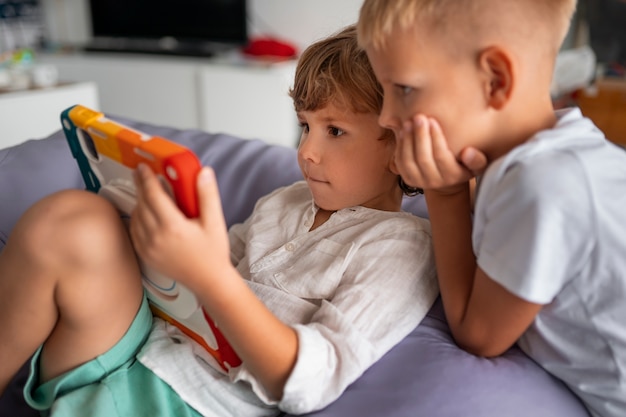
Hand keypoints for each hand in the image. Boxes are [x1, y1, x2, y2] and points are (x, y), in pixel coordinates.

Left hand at [129, 164, 230, 290]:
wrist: (209, 281)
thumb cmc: (213, 253)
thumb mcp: (215, 222)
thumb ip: (207, 195)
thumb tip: (203, 172)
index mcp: (173, 227)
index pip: (153, 195)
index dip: (147, 178)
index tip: (144, 167)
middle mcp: (156, 237)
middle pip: (142, 203)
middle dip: (140, 186)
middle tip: (141, 173)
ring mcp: (148, 248)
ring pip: (136, 216)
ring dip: (139, 201)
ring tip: (147, 192)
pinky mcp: (146, 255)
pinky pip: (135, 230)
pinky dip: (138, 218)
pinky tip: (146, 212)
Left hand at [396, 115, 486, 192]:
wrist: (447, 179)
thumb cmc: (464, 164)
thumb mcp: (477, 164)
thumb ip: (477, 159)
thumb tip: (467, 152)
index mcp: (452, 177)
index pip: (441, 157)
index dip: (436, 138)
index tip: (433, 120)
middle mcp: (434, 182)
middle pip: (423, 159)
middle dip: (420, 136)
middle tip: (419, 117)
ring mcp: (419, 181)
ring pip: (409, 161)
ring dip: (407, 140)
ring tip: (408, 122)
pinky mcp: (408, 179)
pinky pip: (400, 162)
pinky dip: (400, 146)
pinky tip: (402, 131)